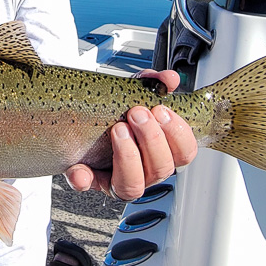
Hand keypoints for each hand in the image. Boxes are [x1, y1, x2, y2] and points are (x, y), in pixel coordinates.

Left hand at [63, 69, 197, 200]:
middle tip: (136, 113)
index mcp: (163, 152)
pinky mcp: (92, 181)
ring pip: (133, 185)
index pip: (184, 153)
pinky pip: (90, 186)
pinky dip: (85, 179)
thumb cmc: (119, 112)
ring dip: (128, 156)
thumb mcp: (135, 93)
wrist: (83, 117)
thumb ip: (153, 85)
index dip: (177, 134)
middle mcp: (146, 171)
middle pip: (161, 169)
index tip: (161, 111)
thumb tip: (169, 79)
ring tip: (118, 129)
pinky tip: (81, 170)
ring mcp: (119, 180)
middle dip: (151, 139)